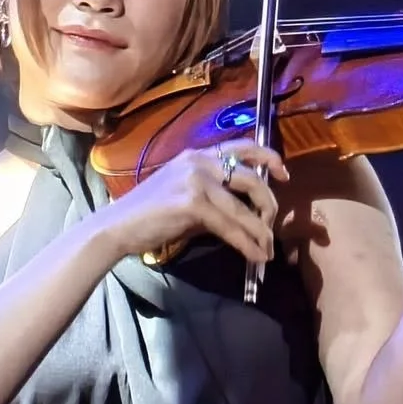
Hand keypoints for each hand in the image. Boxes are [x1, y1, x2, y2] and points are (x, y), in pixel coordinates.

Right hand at [103, 139, 288, 264]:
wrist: (117, 227)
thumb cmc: (149, 215)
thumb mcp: (185, 197)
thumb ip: (215, 199)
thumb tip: (244, 216)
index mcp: (198, 155)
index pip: (242, 146)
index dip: (269, 157)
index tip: (284, 174)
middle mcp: (199, 161)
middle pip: (251, 178)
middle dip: (269, 204)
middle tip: (272, 226)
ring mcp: (196, 180)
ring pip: (244, 207)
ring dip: (261, 232)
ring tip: (267, 250)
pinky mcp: (193, 203)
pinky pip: (231, 227)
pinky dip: (247, 244)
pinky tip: (255, 257)